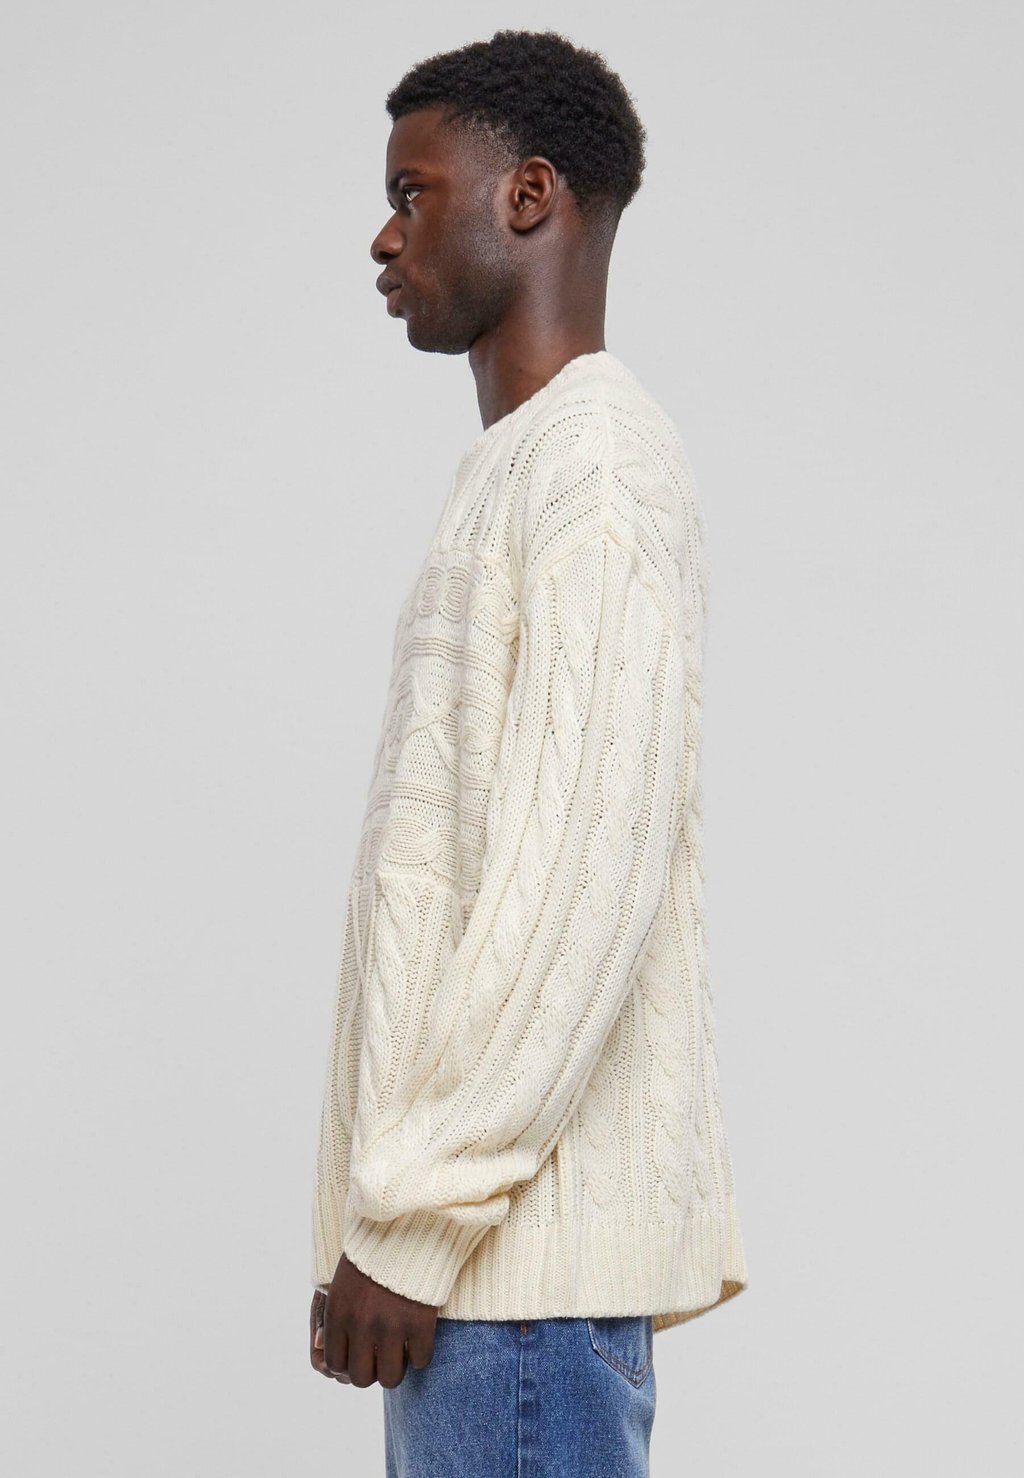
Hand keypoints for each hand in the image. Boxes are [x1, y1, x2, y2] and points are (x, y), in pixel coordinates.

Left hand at [316, 1253, 437, 1388]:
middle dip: (372, 1371)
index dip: (349, 1364)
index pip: (335, 1363)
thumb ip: (330, 1319)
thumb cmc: (372, 1255)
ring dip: (396, 1369)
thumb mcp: (341, 1282)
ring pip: (390, 1377)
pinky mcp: (419, 1321)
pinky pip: (420, 1360)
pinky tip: (419, 1339)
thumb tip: (319, 1350)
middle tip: (382, 1356)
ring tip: (400, 1353)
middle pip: (361, 1377)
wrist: (407, 1225)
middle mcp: (360, 1323)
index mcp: (338, 1313)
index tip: (362, 1354)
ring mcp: (391, 1325)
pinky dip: (420, 1354)